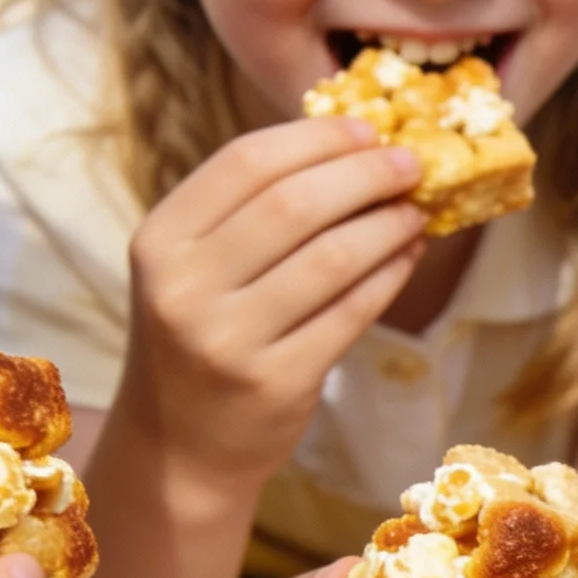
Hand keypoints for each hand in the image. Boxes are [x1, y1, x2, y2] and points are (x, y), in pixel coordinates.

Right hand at [115, 118, 426, 482]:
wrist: (180, 447)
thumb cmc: (202, 337)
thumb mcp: (196, 267)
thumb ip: (251, 211)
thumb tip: (355, 147)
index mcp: (160, 240)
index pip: (246, 163)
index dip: (317, 138)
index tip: (369, 130)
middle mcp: (183, 287)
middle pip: (294, 204)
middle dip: (365, 175)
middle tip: (412, 164)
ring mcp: (228, 339)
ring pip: (332, 258)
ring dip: (387, 225)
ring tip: (417, 210)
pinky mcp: (276, 381)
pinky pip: (352, 312)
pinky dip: (390, 275)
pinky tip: (409, 255)